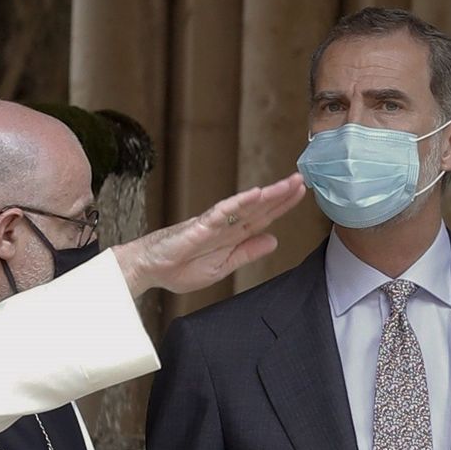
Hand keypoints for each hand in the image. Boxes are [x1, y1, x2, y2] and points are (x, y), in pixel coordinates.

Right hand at [116, 173, 305, 296]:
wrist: (149, 271)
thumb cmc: (179, 268)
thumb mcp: (223, 267)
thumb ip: (247, 253)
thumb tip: (273, 240)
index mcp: (231, 236)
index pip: (262, 218)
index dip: (282, 205)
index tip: (301, 192)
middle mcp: (225, 226)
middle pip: (258, 208)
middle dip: (281, 194)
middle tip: (302, 179)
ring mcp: (212, 224)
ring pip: (245, 205)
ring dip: (267, 194)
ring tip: (288, 184)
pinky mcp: (198, 226)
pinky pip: (222, 212)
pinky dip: (239, 202)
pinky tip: (255, 194)